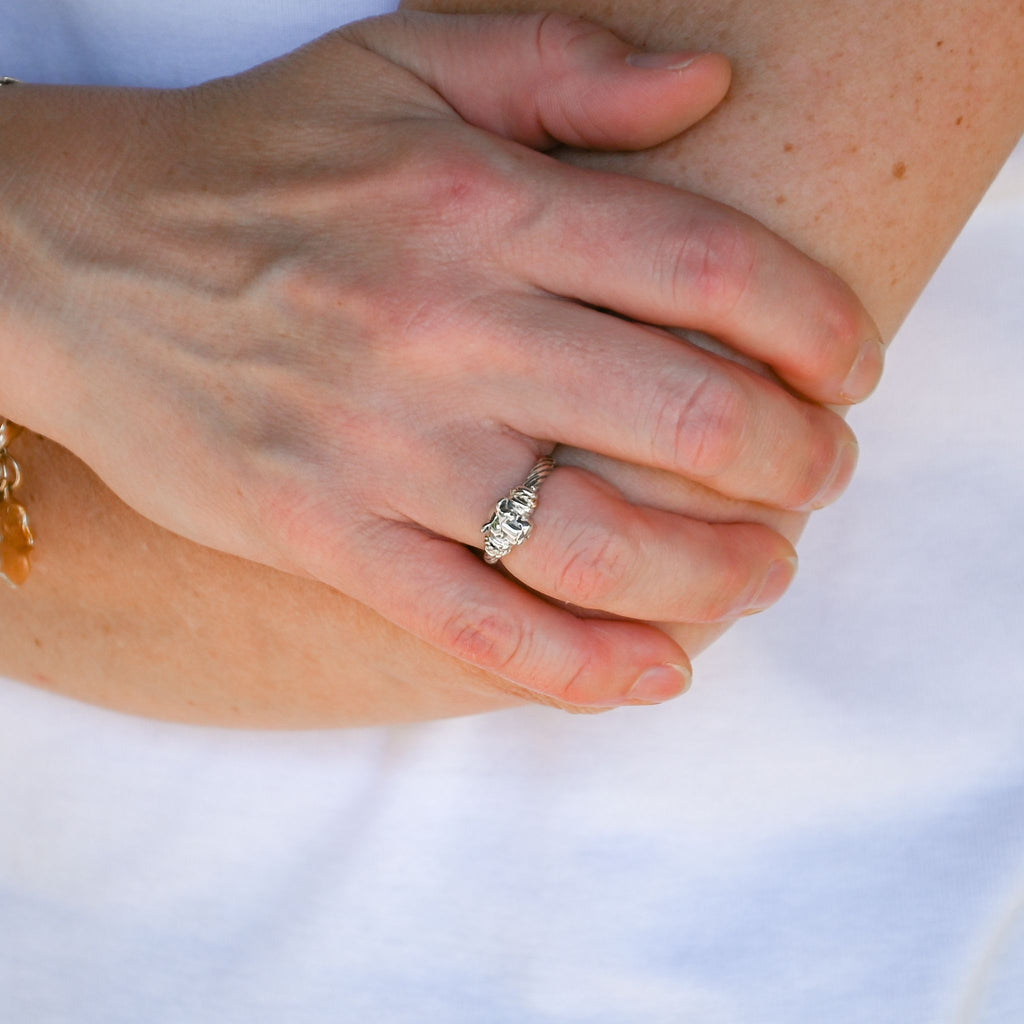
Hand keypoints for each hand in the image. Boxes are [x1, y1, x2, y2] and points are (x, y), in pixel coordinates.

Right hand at [0, 12, 879, 708]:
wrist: (79, 258)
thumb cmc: (255, 166)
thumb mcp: (404, 62)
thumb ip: (567, 65)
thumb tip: (710, 87)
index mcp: (479, 206)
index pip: (711, 270)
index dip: (819, 327)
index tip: (849, 369)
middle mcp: (443, 329)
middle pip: (686, 417)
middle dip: (795, 463)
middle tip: (820, 475)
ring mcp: (381, 449)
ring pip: (598, 544)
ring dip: (717, 574)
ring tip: (762, 570)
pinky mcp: (325, 537)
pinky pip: (480, 630)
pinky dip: (584, 668)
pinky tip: (656, 673)